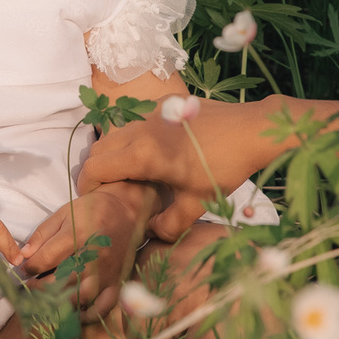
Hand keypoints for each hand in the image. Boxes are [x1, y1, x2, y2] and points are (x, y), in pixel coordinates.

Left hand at [13, 182, 157, 318]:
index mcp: (78, 235)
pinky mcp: (116, 281)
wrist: (123, 210)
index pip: (46, 259)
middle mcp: (94, 256)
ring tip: (47, 300)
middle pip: (61, 280)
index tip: (24, 270)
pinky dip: (88, 314)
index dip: (29, 268)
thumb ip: (42, 235)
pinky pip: (103, 306)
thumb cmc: (90, 211)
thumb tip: (23, 256)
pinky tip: (74, 312)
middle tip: (29, 287)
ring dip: (59, 302)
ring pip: (80, 296)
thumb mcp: (63, 214)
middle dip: (39, 287)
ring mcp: (106, 271)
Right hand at [74, 98, 273, 226]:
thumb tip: (151, 233)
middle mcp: (139, 129)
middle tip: (110, 191)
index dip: (87, 187)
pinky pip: (136, 122)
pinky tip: (156, 154)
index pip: (94, 168)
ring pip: (116, 133)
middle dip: (97, 170)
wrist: (252, 130)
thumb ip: (169, 224)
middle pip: (99, 149)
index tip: (94, 201)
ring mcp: (151, 113)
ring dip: (114, 154)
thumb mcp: (198, 203)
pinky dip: (133, 139)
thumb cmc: (224, 168)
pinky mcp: (164, 105)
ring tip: (132, 174)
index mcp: (142, 155)